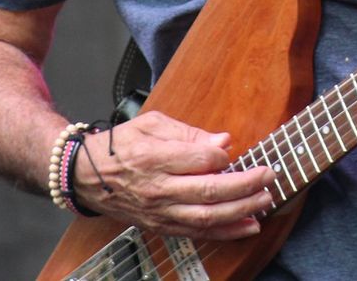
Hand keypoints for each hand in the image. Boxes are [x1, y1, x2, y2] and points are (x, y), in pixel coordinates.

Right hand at [71, 110, 274, 240]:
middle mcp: (158, 189)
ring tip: (266, 200)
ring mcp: (160, 212)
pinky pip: (198, 233)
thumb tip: (223, 141)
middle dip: (245, 184)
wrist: (87, 177)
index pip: (198, 158)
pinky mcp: (161, 226)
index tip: (232, 150)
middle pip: (208, 191)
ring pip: (206, 217)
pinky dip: (226, 232)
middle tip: (269, 175)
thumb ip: (188, 132)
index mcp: (153, 157)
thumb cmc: (120, 146)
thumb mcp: (150, 124)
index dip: (221, 155)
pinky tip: (248, 225)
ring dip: (241, 211)